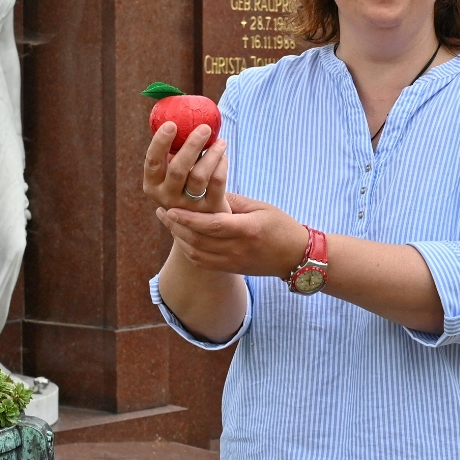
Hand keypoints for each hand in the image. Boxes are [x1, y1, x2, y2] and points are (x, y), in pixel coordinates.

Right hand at [143, 121, 229, 213]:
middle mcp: (167, 198)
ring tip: (221, 141)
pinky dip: (222, 164)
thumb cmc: (186, 184)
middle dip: (192, 145)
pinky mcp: (209, 211)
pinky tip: (223, 155)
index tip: (172, 124)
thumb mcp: (174, 172)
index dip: (160, 142)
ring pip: (199, 176)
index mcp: (153, 184)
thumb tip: (179, 114)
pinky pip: (217, 182)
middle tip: (204, 127)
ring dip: (212, 154)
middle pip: (178, 169)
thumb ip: (173, 151)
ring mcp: (188, 208)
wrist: (203, 220)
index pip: (152, 162)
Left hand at [158, 194, 310, 278]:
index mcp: (247, 230)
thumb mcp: (260, 207)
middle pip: (198, 240)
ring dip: (179, 238)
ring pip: (197, 254)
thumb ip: (233, 200)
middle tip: (163, 211)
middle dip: (176, 227)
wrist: (297, 257)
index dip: (188, 218)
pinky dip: (189, 250)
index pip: (211, 225)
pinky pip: (203, 263)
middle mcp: (237, 249)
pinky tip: (182, 237)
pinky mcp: (231, 269)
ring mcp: (233, 262)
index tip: (171, 208)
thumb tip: (207, 190)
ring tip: (169, 222)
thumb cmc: (282, 226)